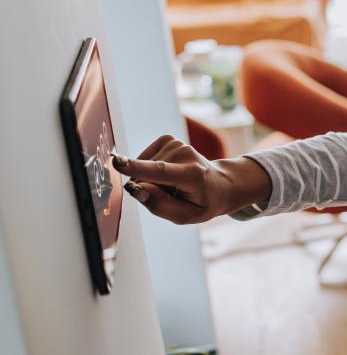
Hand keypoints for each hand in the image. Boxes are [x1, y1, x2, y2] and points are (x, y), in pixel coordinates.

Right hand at [113, 134, 270, 224]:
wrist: (221, 184)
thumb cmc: (203, 202)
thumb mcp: (186, 215)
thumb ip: (160, 206)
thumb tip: (136, 189)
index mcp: (192, 175)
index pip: (160, 171)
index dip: (137, 168)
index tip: (117, 162)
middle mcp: (184, 154)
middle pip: (146, 177)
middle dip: (151, 189)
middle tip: (175, 193)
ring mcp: (176, 144)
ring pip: (143, 169)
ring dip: (153, 180)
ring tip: (175, 183)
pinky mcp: (167, 140)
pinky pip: (144, 160)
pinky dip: (151, 170)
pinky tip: (169, 173)